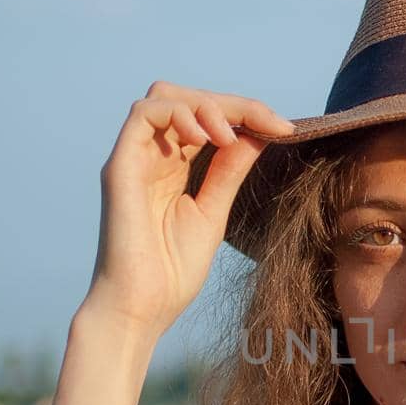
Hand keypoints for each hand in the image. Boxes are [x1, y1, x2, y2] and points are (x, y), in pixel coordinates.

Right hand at [79, 81, 294, 336]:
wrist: (142, 308)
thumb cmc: (172, 271)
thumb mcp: (214, 212)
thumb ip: (229, 171)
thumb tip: (258, 134)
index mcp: (175, 167)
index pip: (207, 118)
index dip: (247, 113)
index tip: (285, 129)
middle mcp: (152, 156)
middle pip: (187, 98)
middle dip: (231, 103)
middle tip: (267, 124)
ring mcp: (134, 159)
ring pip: (165, 96)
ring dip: (205, 105)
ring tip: (229, 136)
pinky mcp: (119, 166)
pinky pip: (143, 114)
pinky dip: (179, 114)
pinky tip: (206, 139)